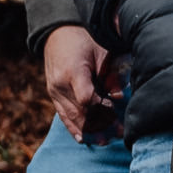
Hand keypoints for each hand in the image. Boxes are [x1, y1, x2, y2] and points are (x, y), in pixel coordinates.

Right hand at [42, 23, 121, 137]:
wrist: (57, 32)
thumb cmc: (83, 39)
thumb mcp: (101, 50)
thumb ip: (110, 73)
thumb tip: (119, 96)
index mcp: (73, 71)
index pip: (87, 100)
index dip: (102, 108)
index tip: (115, 109)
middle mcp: (60, 84)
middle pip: (80, 112)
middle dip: (100, 124)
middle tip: (117, 133)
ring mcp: (54, 91)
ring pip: (71, 117)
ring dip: (88, 130)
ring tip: (104, 141)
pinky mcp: (53, 94)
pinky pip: (62, 115)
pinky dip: (73, 127)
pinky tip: (83, 138)